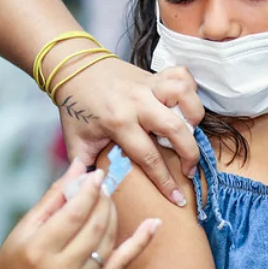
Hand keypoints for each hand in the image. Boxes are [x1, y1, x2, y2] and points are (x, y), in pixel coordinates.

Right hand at [0, 158, 161, 268]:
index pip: (74, 213)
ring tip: (106, 199)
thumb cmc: (12, 265)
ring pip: (108, 238)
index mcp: (40, 249)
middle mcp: (63, 268)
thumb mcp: (23, 228)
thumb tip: (77, 166)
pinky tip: (154, 224)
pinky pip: (123, 263)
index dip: (89, 189)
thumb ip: (53, 197)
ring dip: (112, 213)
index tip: (96, 174)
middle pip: (95, 224)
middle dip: (102, 199)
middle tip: (101, 184)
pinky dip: (140, 243)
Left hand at [55, 58, 203, 206]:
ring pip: (183, 94)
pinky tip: (186, 104)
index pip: (148, 157)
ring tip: (190, 131)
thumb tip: (98, 192)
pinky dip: (190, 88)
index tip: (177, 198)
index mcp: (118, 122)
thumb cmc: (76, 108)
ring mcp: (147, 85)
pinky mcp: (153, 74)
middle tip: (189, 169)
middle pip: (175, 128)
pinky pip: (181, 74)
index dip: (165, 181)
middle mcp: (137, 102)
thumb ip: (85, 169)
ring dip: (194, 114)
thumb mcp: (76, 142)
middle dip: (190, 154)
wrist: (73, 69)